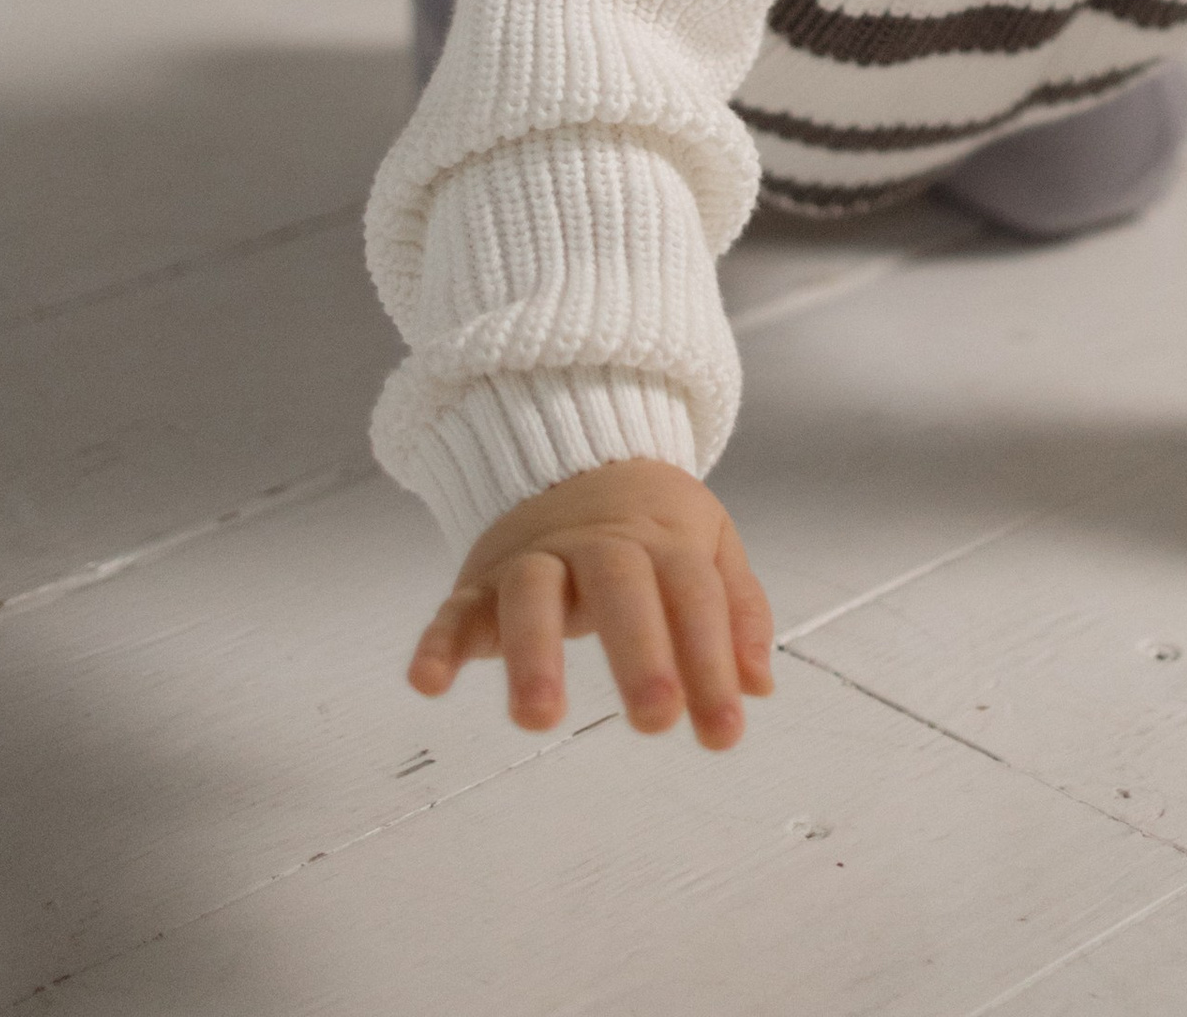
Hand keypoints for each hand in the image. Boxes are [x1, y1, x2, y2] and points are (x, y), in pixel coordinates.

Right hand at [407, 458, 774, 748]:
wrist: (575, 456)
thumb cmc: (650, 525)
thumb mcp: (708, 544)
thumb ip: (736, 609)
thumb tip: (759, 684)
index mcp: (662, 539)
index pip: (694, 596)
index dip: (713, 662)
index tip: (726, 731)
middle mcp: (597, 546)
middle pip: (619, 587)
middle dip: (639, 652)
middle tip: (657, 719)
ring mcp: (535, 560)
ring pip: (531, 593)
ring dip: (534, 652)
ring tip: (539, 718)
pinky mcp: (480, 582)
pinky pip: (455, 607)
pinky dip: (438, 640)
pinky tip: (427, 681)